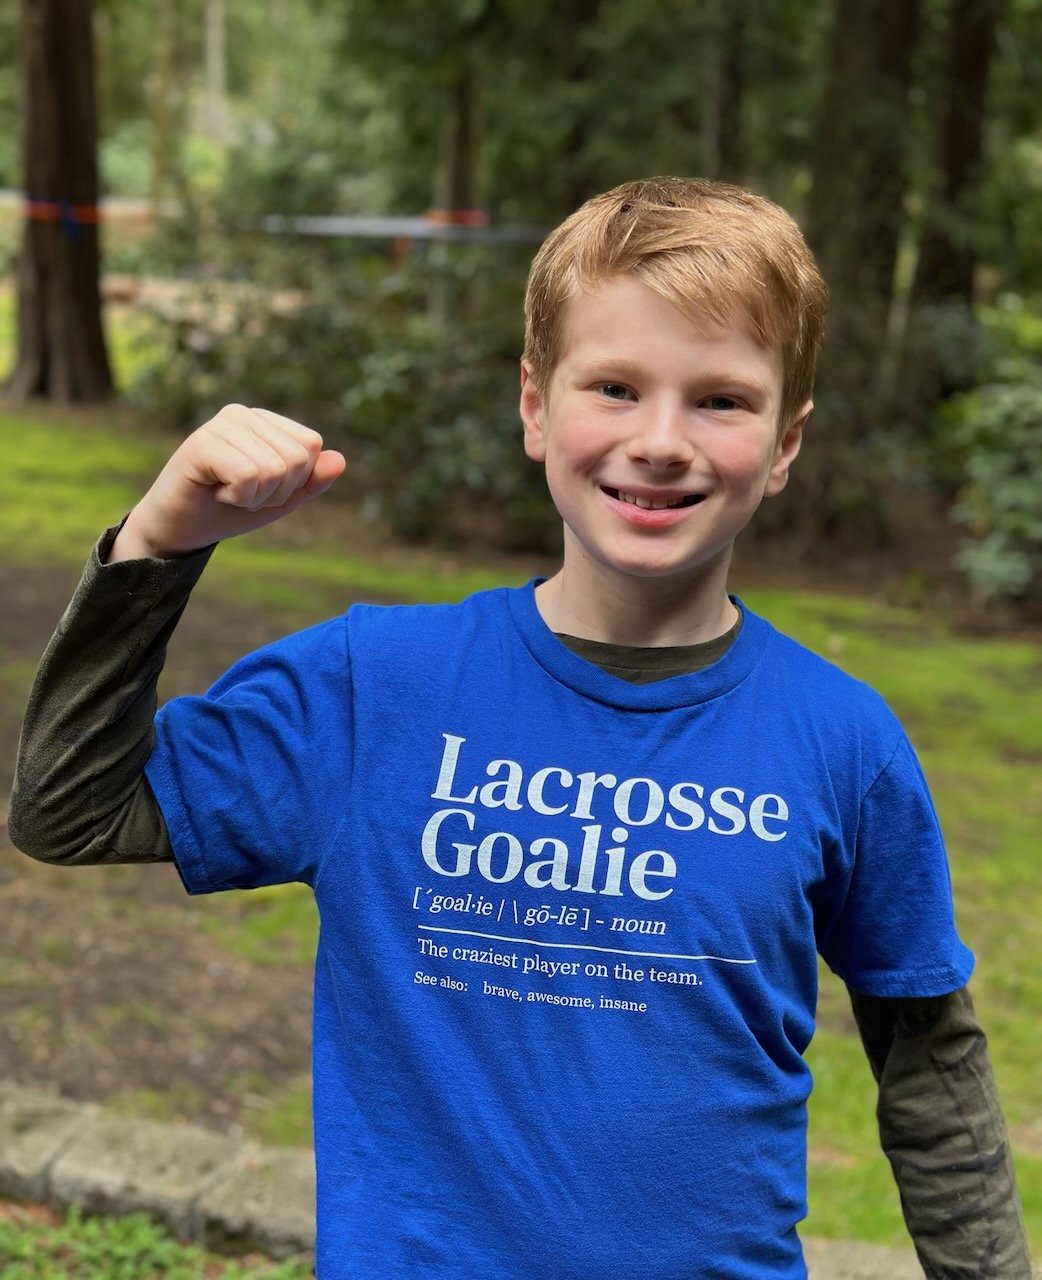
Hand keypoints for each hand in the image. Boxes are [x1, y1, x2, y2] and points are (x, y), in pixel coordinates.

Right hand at [109, 405, 346, 561]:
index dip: (294, 481)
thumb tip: (339, 459)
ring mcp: (220, 425)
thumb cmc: (228, 509)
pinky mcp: (201, 444)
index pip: (311, 446)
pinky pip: (248, 475)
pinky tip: (215, 491)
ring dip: (254, 496)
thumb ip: (312, 481)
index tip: (262, 488)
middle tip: (243, 494)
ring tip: (227, 492)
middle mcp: (243, 415)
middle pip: (297, 458)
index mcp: (265, 422)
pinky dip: (238, 496)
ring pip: (275, 469)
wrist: (181, 530)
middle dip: (276, 491)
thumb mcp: (281, 499)